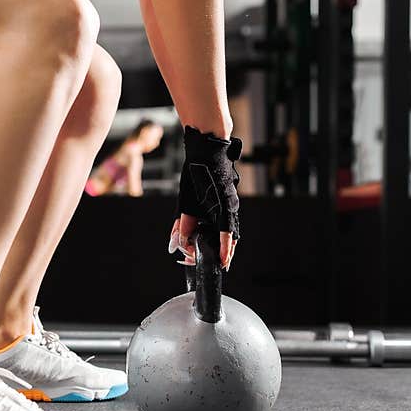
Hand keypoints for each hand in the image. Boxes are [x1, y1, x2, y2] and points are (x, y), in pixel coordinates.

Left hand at [167, 127, 241, 269]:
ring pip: (230, 227)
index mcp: (223, 207)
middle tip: (219, 263)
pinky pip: (228, 218)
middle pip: (231, 235)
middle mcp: (231, 206)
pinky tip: (213, 233)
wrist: (208, 147)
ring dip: (223, 241)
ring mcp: (231, 201)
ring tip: (217, 253)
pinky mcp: (228, 197)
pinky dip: (222, 229)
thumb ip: (185, 223)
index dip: (225, 251)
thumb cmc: (198, 170)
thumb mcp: (187, 200)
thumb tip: (179, 243)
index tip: (223, 263)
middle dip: (225, 250)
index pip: (227, 235)